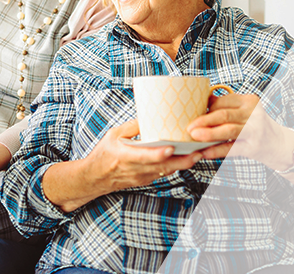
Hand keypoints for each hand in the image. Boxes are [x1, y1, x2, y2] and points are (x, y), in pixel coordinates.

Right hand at [81, 120, 203, 191]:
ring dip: (183, 164)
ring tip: (199, 153)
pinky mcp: (146, 180)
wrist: (94, 178)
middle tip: (198, 152)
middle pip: (162, 166)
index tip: (171, 148)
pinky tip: (187, 158)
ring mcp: (142, 177)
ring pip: (166, 171)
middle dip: (182, 161)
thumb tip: (150, 114)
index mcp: (125, 156)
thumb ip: (132, 126)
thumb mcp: (113, 135)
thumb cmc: (103, 154)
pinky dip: (175, 166)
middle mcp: (135, 169)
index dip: (159, 154)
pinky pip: (163, 173)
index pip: (144, 156)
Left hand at [188, 93, 290, 166]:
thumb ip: (227, 108)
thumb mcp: (245, 113)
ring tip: (194, 137)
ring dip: (209, 133)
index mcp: (249, 101)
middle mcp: (254, 113)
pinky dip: (217, 150)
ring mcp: (256, 130)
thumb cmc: (257, 127)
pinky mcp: (254, 147)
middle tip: (189, 127)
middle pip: (224, 114)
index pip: (223, 102)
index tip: (192, 116)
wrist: (280, 145)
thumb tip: (200, 103)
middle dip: (204, 120)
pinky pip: (232, 148)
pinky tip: (205, 152)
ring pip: (228, 130)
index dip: (206, 108)